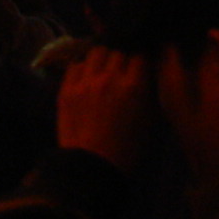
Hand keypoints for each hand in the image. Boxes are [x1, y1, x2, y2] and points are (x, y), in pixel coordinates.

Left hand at [56, 46, 158, 172]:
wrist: (92, 167)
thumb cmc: (127, 149)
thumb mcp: (150, 121)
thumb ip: (151, 93)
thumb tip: (151, 74)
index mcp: (134, 87)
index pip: (140, 55)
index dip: (141, 60)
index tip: (140, 67)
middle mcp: (110, 78)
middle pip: (118, 51)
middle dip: (122, 59)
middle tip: (122, 71)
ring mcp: (86, 82)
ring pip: (96, 52)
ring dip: (103, 59)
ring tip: (103, 70)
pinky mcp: (67, 89)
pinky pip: (76, 65)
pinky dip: (83, 68)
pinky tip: (87, 79)